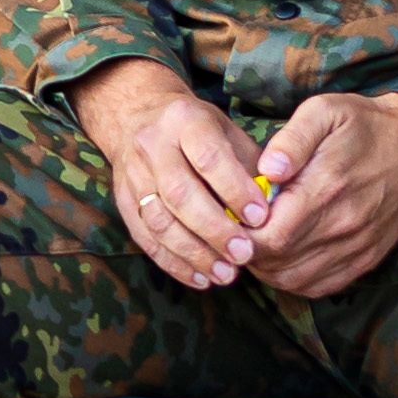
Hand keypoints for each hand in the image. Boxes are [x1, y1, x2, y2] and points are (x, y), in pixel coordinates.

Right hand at [75, 56, 268, 290]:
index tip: (260, 218)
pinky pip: (144, 238)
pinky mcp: (121, 199)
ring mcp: (132, 173)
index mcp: (184, 120)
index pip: (208, 157)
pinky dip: (173, 262)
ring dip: (194, 253)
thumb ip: (252, 170)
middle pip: (179, 193)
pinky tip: (200, 278)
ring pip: (159, 220)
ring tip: (225, 274)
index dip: (235, 190)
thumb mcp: (230, 134)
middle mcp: (152, 144)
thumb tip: (276, 211)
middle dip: (214, 229)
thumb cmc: (201, 133)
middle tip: (244, 255)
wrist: (141, 119)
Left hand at [232, 91, 397, 300]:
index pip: (268, 235)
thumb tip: (266, 170)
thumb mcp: (324, 112)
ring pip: (295, 279)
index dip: (239, 233)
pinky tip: (283, 257)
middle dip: (246, 251)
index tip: (228, 216)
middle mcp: (342, 225)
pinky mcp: (367, 259)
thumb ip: (290, 140)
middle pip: (276, 261)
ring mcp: (357, 247)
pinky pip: (321, 286)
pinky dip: (294, 279)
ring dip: (267, 268)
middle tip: (234, 231)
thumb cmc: (365, 125)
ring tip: (255, 244)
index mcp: (325, 188)